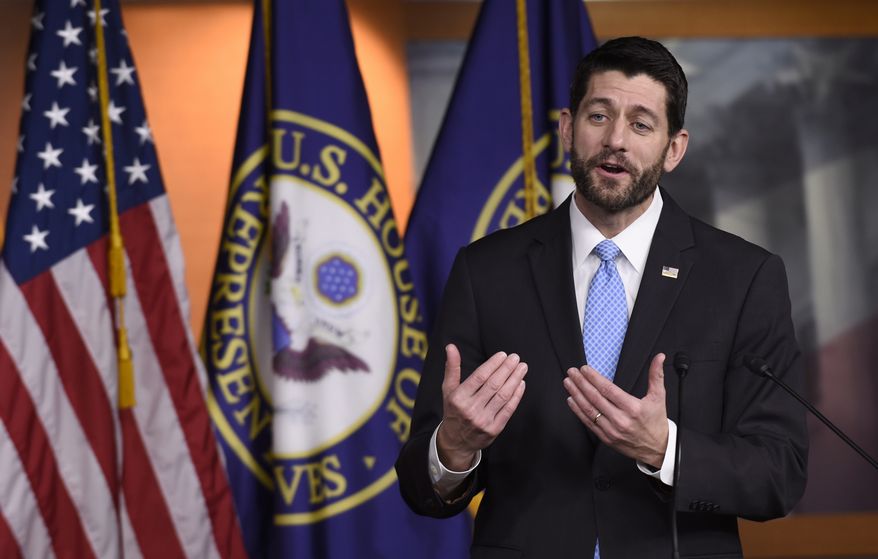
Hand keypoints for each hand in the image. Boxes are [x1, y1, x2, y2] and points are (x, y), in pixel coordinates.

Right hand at [437, 344, 527, 470]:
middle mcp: (470, 409)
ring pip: (503, 396)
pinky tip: (521, 384)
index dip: (493, 365)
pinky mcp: (494, 429)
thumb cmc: (454, 410)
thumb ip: (452, 368)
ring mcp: (483, 420)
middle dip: (507, 369)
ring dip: (515, 380)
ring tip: (522, 368)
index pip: (479, 377)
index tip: (503, 355)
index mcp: (458, 398)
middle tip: (516, 358)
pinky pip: (508, 410)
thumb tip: (451, 347)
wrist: (456, 442)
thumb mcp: (448, 390)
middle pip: (493, 385)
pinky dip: (516, 396)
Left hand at [563, 353, 668, 467]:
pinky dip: (578, 410)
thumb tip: (659, 357)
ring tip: (568, 383)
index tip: (584, 369)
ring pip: (589, 410)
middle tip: (572, 372)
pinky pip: (588, 422)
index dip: (594, 378)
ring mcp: (612, 430)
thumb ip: (656, 375)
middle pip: (595, 398)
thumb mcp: (659, 397)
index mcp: (633, 408)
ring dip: (576, 394)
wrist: (657, 449)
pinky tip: (571, 400)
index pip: (608, 389)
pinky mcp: (606, 438)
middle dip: (581, 383)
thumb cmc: (656, 422)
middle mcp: (621, 419)